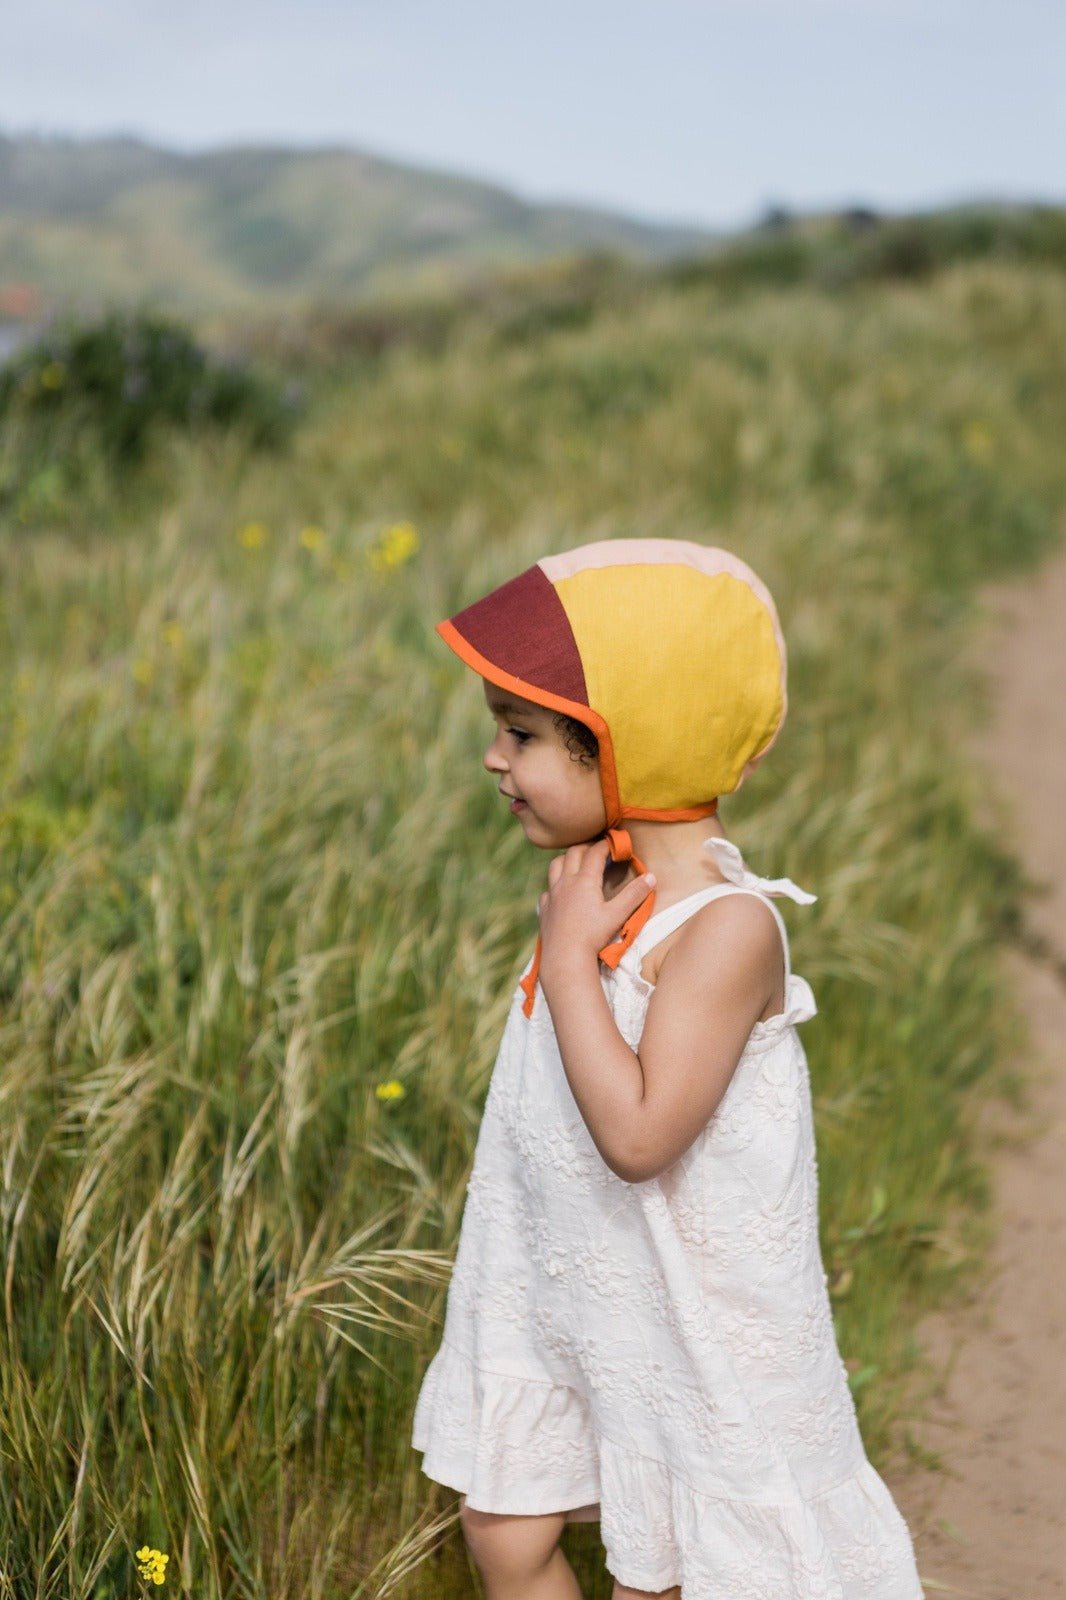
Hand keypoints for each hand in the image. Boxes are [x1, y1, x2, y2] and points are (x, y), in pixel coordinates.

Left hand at [537, 839, 655, 974]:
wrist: (564, 957)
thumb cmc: (593, 936)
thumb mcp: (618, 914)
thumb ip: (635, 894)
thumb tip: (651, 876)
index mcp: (584, 880)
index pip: (595, 853)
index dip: (606, 845)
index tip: (615, 843)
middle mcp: (566, 882)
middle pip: (573, 853)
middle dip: (587, 847)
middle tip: (598, 850)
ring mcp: (552, 894)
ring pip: (555, 865)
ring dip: (567, 859)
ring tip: (577, 862)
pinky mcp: (544, 908)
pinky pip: (548, 888)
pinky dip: (555, 883)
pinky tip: (561, 892)